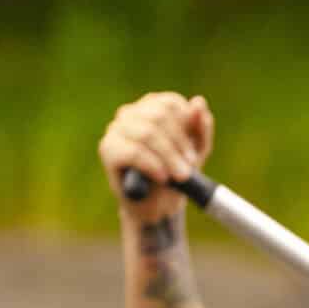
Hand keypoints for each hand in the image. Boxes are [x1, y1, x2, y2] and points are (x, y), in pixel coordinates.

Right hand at [98, 92, 214, 216]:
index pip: (170, 103)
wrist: (158, 205)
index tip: (195, 151)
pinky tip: (162, 177)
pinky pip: (132, 152)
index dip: (187, 126)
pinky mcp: (107, 149)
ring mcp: (116, 129)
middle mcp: (131, 113)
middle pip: (158, 116)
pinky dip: (152, 165)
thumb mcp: (197, 151)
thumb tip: (198, 102)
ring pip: (146, 133)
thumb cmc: (177, 173)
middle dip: (178, 143)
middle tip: (190, 166)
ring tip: (180, 176)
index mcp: (152, 107)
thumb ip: (201, 127)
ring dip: (169, 156)